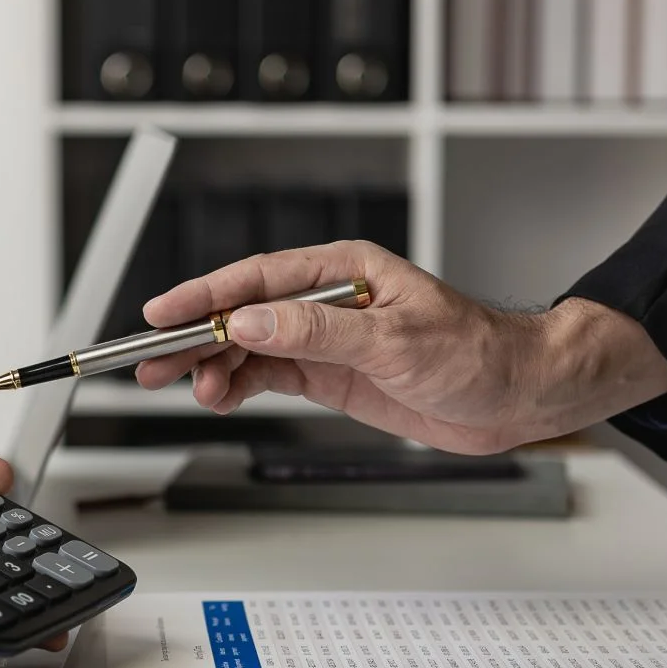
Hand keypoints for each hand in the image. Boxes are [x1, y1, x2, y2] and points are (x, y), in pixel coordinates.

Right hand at [135, 240, 666, 452]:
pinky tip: (218, 395)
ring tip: (183, 387)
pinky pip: (270, 375)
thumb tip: (251, 320)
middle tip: (149, 362)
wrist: (518, 397)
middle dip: (193, 336)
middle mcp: (330, 300)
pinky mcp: (334, 375)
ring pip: (249, 346)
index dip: (203, 296)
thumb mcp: (394, 341)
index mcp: (344, 270)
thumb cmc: (477, 353)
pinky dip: (239, 386)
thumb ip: (317, 331)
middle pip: (242, 311)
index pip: (256, 278)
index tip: (161, 315)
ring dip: (212, 366)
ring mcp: (328, 338)